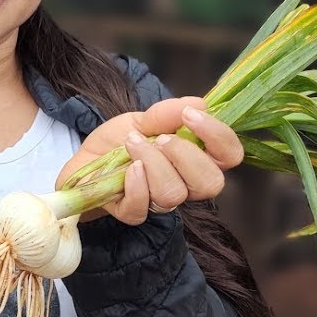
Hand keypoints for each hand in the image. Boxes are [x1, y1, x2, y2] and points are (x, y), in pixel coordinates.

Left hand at [56, 97, 244, 224]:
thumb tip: (199, 104)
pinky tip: (127, 169)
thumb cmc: (122, 140)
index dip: (217, 136)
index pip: (229, 154)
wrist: (87, 158)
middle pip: (210, 183)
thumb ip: (169, 113)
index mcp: (198, 158)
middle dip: (185, 155)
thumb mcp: (144, 119)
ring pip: (174, 193)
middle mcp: (186, 183)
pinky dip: (135, 185)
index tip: (189, 115)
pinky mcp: (132, 212)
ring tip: (132, 144)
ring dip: (152, 162)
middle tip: (160, 138)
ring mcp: (160, 201)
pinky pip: (142, 208)